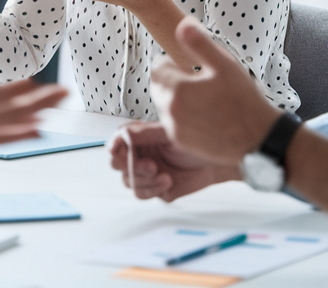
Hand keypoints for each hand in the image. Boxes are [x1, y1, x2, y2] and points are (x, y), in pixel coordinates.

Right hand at [109, 121, 237, 201]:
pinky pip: (142, 194)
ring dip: (144, 179)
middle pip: (117, 164)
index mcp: (140, 139)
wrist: (213, 164)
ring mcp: (145, 174)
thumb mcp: (170, 134)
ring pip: (129, 181)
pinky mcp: (153, 189)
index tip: (115, 149)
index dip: (114, 146)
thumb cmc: (196, 144)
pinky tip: (166, 181)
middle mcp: (140, 155)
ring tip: (160, 172)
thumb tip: (124, 133)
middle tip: (149, 164)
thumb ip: (146, 134)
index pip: (117, 142)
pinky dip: (153, 189)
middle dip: (131, 166)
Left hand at [151, 19, 281, 164]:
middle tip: (200, 82)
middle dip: (173, 81)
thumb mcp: (225, 65)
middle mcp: (170, 112)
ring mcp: (174, 130)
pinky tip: (206, 115)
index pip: (158, 68)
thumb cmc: (244, 101)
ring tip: (205, 99)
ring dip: (177, 99)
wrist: (260, 139)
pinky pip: (173, 123)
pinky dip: (183, 116)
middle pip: (159, 87)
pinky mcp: (181, 143)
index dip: (173, 63)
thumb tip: (183, 23)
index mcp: (177, 90)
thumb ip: (199, 43)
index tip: (192, 67)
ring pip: (165, 105)